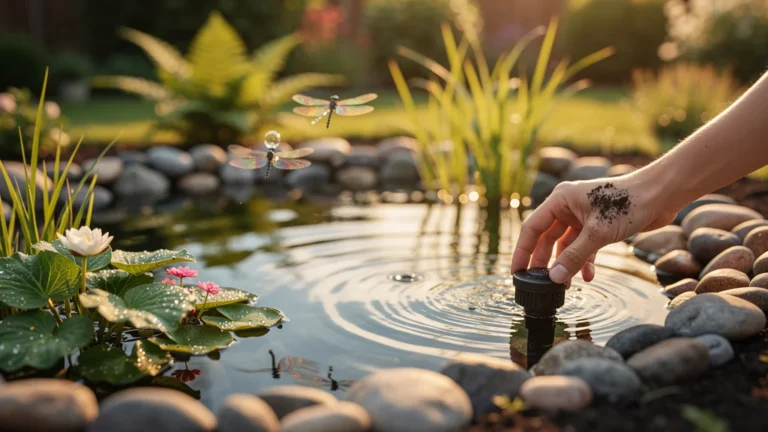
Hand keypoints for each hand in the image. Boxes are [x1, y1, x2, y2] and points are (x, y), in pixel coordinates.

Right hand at [511, 174, 677, 283]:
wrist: (661, 194)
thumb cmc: (629, 203)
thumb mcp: (597, 234)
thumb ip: (573, 257)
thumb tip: (554, 279)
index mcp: (560, 199)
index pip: (532, 228)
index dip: (522, 251)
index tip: (516, 272)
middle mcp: (568, 206)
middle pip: (546, 237)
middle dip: (544, 261)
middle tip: (537, 283)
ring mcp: (583, 215)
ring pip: (565, 244)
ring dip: (565, 263)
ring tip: (563, 285)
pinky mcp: (598, 224)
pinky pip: (583, 246)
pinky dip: (584, 260)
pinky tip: (589, 276)